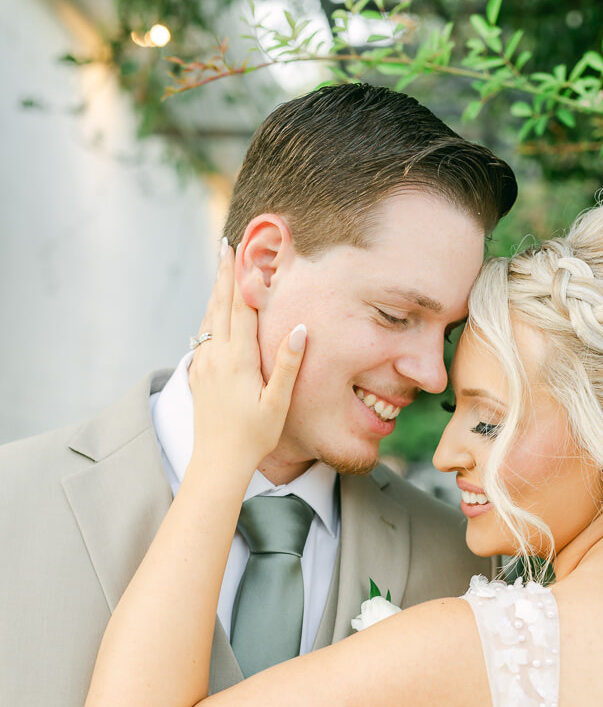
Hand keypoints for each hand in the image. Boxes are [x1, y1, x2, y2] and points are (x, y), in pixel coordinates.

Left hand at [188, 242, 306, 474]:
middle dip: (223, 273)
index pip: (240, 307)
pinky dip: (209, 316)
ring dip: (215, 291)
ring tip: (220, 269)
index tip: (240, 249)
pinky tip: (212, 313)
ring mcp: (203, 365)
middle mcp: (215, 356)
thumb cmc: (254, 436)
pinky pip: (202, 336)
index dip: (242, 276)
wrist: (217, 461)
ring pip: (208, 318)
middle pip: (220, 304)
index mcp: (237, 359)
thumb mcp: (277, 403)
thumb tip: (301, 330)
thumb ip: (287, 364)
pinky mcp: (197, 375)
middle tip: (225, 245)